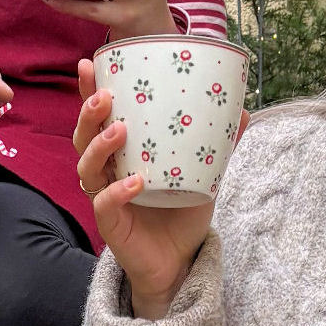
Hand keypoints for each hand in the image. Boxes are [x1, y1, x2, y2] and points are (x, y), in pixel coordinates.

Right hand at [73, 58, 212, 316]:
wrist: (179, 262)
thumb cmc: (182, 213)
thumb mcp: (204, 174)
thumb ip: (217, 144)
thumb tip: (242, 110)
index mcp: (122, 153)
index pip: (99, 117)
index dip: (89, 91)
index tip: (88, 63)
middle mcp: (107, 172)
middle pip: (83, 137)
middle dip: (88, 114)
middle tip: (105, 96)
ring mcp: (105, 197)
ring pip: (87, 167)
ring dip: (100, 146)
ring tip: (120, 131)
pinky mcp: (110, 225)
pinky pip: (105, 204)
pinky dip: (118, 192)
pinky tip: (136, 182)